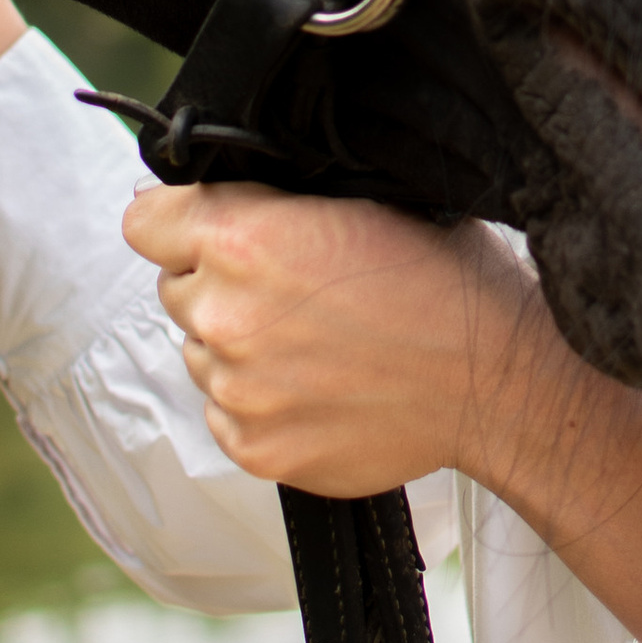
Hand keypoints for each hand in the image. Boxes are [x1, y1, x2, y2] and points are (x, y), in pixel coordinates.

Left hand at [123, 179, 538, 498]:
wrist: (496, 379)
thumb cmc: (445, 279)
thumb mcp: (362, 195)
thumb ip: (273, 199)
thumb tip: (216, 201)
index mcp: (243, 237)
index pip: (145, 220)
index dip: (180, 220)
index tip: (213, 228)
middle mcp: (224, 314)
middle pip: (174, 286)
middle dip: (216, 281)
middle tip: (291, 286)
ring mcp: (236, 389)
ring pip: (199, 350)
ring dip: (238, 343)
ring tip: (316, 340)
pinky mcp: (254, 447)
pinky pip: (223, 411)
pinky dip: (258, 400)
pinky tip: (319, 385)